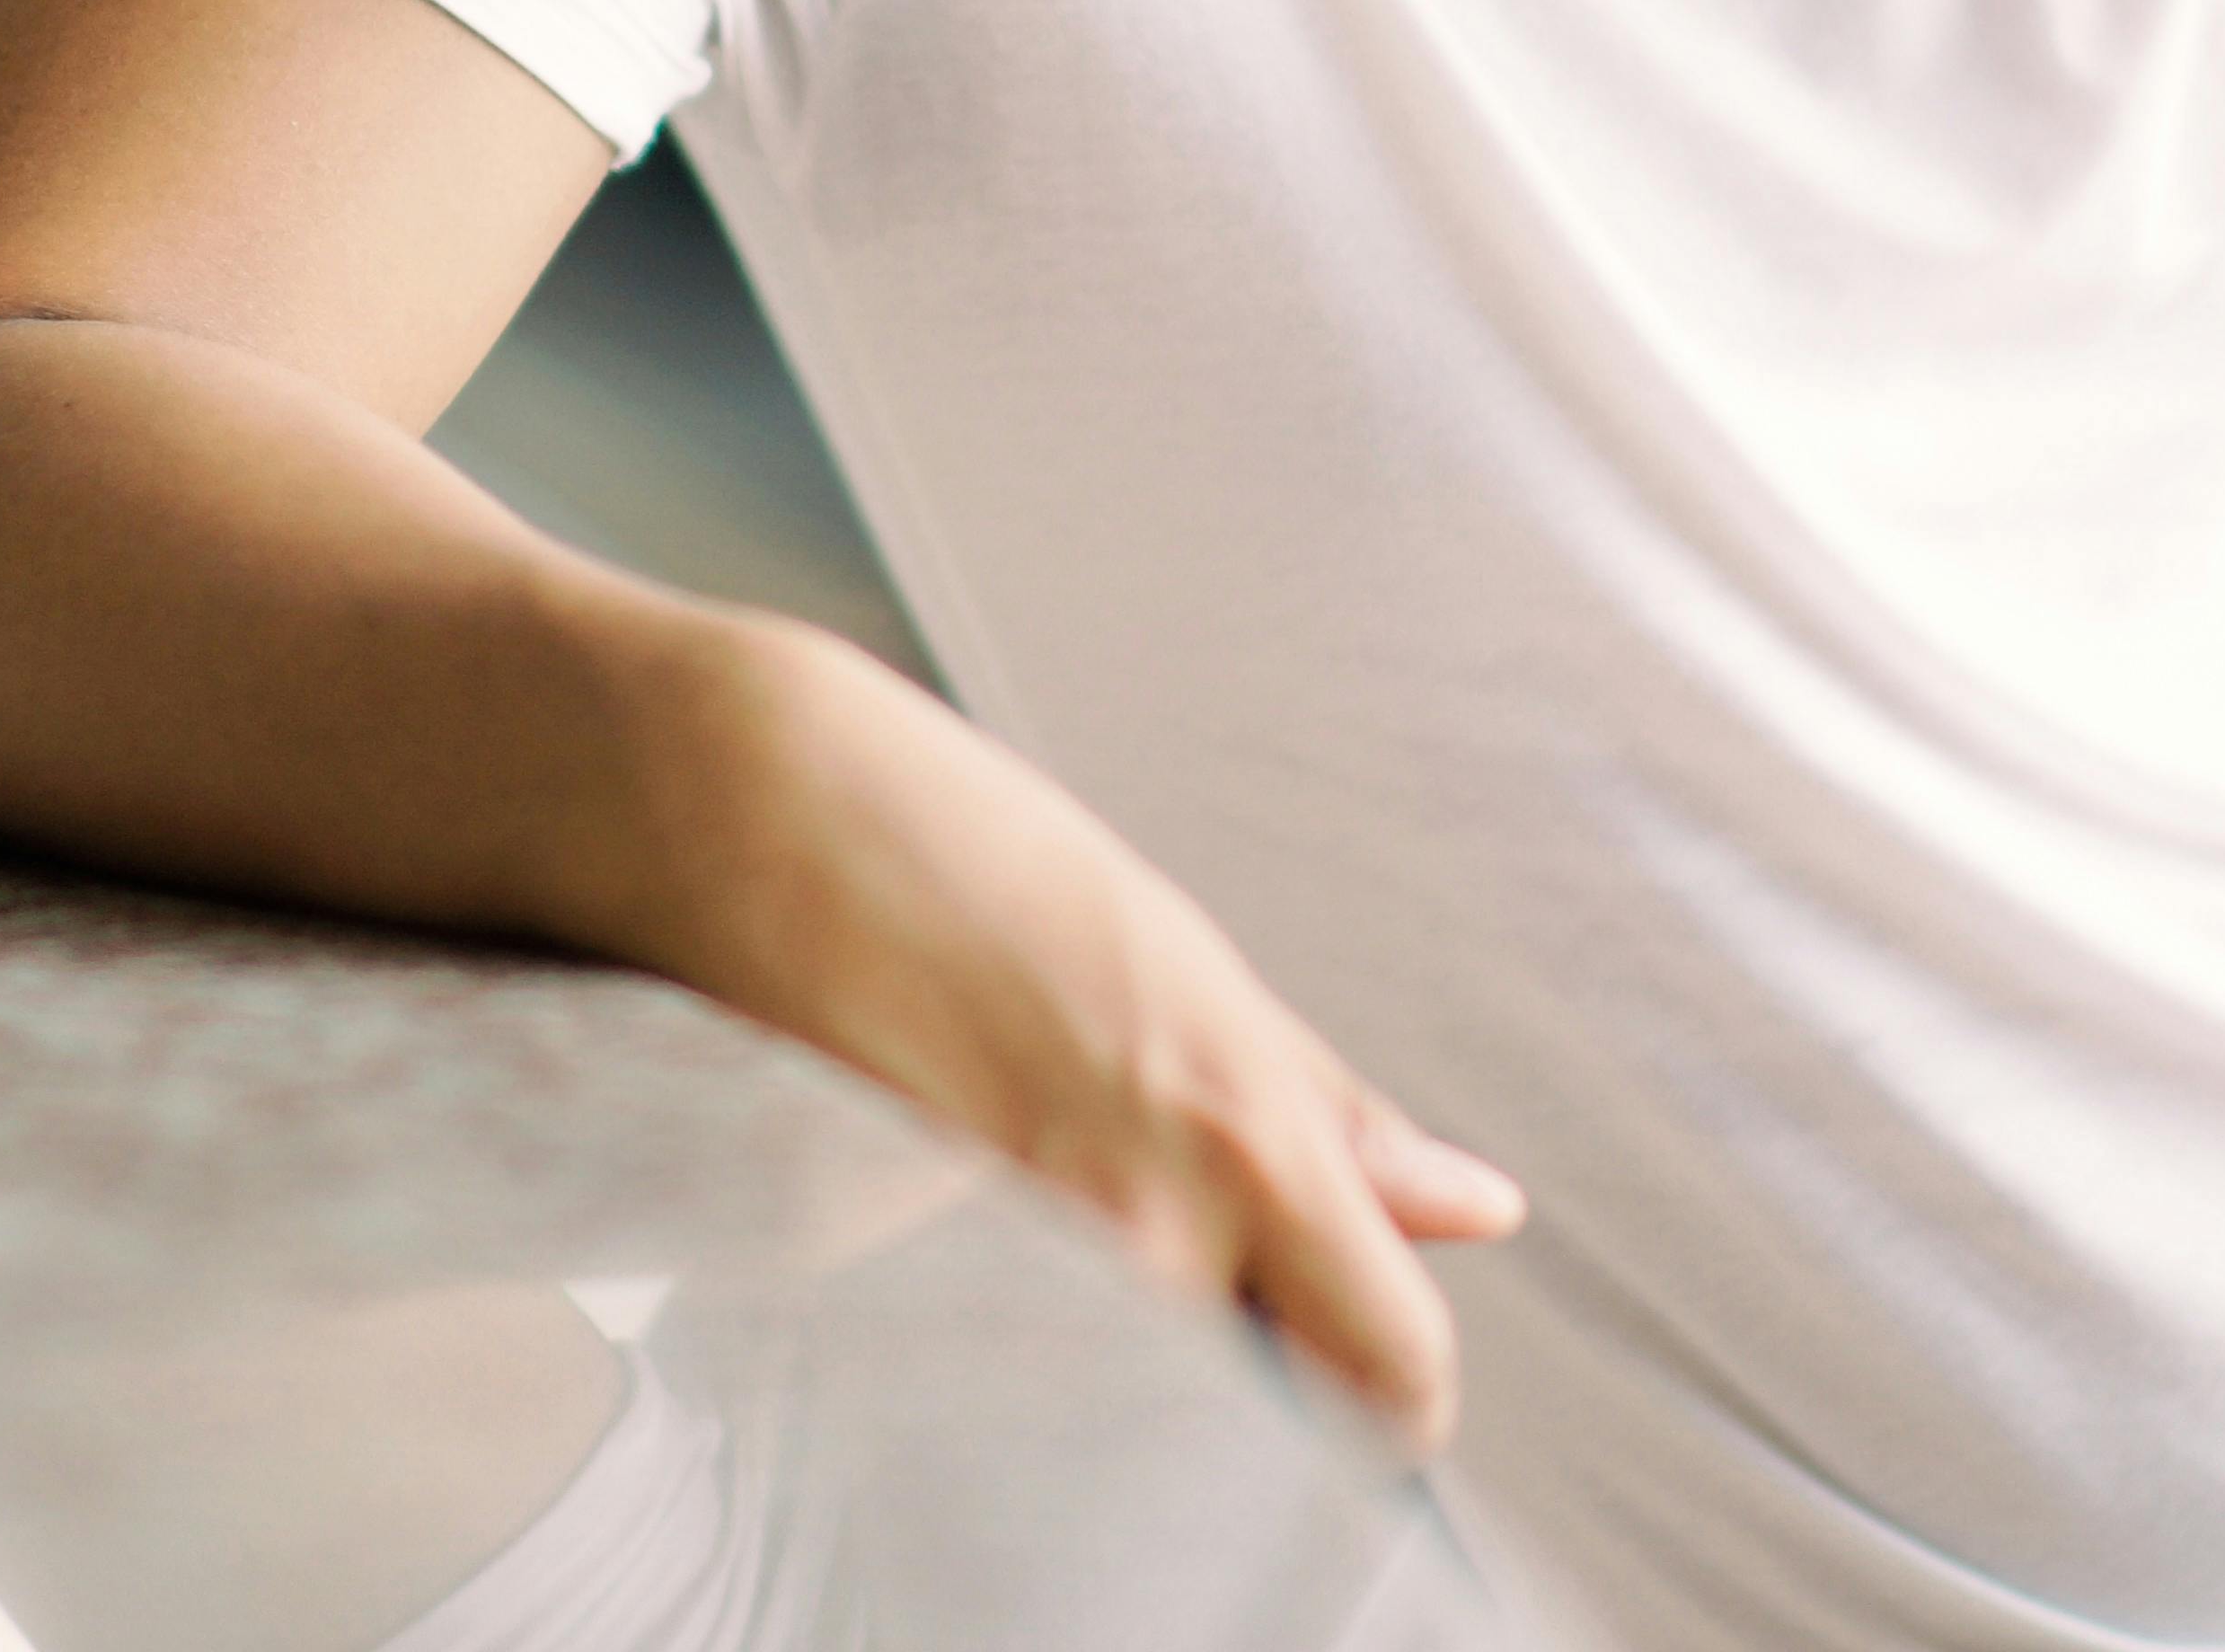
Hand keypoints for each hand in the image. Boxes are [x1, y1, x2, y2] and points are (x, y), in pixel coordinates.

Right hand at [661, 617, 1523, 1454]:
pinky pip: (982, 1378)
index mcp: (1246, 1135)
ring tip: (1008, 1190)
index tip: (1335, 1360)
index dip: (1382, 1393)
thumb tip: (1477, 1207)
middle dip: (1217, 1363)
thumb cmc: (967, 858)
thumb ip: (1330, 1116)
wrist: (748, 803)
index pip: (1397, 1377)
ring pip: (1119, 1408)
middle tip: (1126, 1239)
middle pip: (1255, 1421)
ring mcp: (1014, 1281)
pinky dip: (972, 1330)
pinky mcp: (888, 1306)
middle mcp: (1149, 1229)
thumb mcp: (1181, 964)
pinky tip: (925, 1207)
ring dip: (1087, 1346)